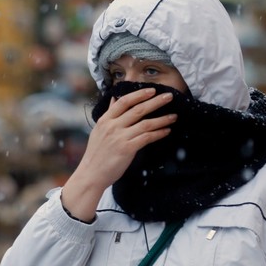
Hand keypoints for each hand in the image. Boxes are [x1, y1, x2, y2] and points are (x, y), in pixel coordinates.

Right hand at [61, 88, 176, 220]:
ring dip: (162, 119)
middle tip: (169, 96)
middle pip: (137, 109)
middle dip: (155, 102)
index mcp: (105, 120)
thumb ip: (109, 114)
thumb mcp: (99, 130)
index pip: (123, 101)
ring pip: (145, 123)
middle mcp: (112, 126)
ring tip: (174, 116)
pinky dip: (158, 133)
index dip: (139, 94)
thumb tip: (114, 99)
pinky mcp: (127, 149)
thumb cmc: (96, 154)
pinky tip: (166, 131)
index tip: (152, 90)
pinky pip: (147, 138)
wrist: (91, 174)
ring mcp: (120, 137)